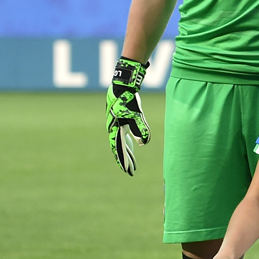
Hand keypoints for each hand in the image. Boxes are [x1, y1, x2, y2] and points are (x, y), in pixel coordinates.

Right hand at [106, 57, 149, 174]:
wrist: (122, 86)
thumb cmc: (128, 101)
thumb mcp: (136, 115)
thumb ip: (140, 128)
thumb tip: (144, 143)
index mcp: (116, 129)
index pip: (118, 149)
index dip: (123, 160)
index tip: (127, 171)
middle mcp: (114, 129)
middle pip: (119, 148)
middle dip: (125, 160)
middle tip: (130, 171)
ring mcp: (116, 125)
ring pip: (121, 143)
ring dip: (127, 153)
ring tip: (132, 164)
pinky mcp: (120, 120)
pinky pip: (123, 135)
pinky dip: (128, 143)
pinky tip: (134, 146)